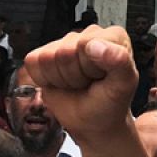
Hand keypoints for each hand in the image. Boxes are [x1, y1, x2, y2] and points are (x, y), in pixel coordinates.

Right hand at [22, 26, 138, 144]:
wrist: (93, 122)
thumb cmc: (110, 103)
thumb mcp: (123, 86)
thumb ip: (120, 62)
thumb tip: (95, 44)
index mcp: (113, 37)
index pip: (86, 44)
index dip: (91, 68)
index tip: (101, 78)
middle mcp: (88, 34)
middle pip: (64, 51)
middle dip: (76, 75)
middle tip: (88, 84)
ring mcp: (64, 43)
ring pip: (47, 58)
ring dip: (62, 79)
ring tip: (78, 84)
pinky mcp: (43, 54)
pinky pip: (33, 62)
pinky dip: (45, 80)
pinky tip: (61, 83)